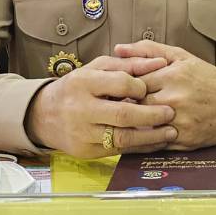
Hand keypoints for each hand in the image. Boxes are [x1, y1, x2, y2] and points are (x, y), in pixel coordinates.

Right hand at [25, 55, 175, 157]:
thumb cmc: (77, 87)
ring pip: (123, 137)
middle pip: (123, 114)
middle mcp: (80, 109)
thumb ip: (129, 64)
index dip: (140, 86)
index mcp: (83, 83)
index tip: (149, 89)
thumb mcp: (97, 68)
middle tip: (171, 112)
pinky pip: (118, 151)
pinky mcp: (86, 152)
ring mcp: (82, 133)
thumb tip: (161, 63)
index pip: (120, 83)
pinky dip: (140, 147)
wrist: (44, 115)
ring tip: (170, 132)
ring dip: (151, 136)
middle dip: (152, 115)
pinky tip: (155, 141)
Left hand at [113, 41, 215, 150]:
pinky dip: (143, 139)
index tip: (118, 88)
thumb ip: (148, 50)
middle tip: (117, 104)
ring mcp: (179, 122)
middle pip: (134, 104)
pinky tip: (138, 134)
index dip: (122, 85)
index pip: (132, 81)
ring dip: (132, 123)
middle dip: (126, 104)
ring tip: (127, 118)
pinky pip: (154, 143)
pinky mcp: (184, 141)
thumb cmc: (208, 78)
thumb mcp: (181, 56)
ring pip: (141, 126)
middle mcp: (175, 100)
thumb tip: (118, 49)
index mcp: (172, 76)